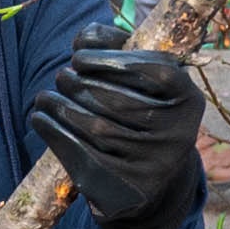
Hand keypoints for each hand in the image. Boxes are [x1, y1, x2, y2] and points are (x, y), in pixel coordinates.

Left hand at [34, 36, 207, 228]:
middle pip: (117, 100)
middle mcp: (178, 134)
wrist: (151, 181)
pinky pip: (84, 156)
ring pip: (97, 128)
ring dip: (60, 107)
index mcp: (188, 100)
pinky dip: (54, 134)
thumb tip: (85, 38)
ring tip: (45, 97)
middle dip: (78, 83)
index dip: (108, 59)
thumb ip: (118, 48)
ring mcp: (154, 166)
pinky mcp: (128, 190)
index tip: (77, 56)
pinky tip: (40, 120)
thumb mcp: (143, 81)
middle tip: (61, 77)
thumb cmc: (141, 115)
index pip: (153, 69)